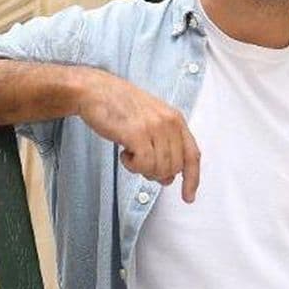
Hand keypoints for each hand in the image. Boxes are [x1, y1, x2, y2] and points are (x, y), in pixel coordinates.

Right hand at [75, 69, 200, 201]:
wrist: (96, 91)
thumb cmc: (120, 106)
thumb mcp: (150, 121)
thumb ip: (163, 147)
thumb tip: (168, 178)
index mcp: (175, 118)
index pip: (192, 155)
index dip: (192, 179)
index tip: (188, 197)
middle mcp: (169, 122)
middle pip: (174, 166)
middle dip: (157, 173)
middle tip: (139, 163)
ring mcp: (154, 127)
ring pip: (159, 168)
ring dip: (142, 169)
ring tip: (130, 153)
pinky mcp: (137, 134)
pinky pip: (144, 165)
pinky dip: (132, 166)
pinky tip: (123, 154)